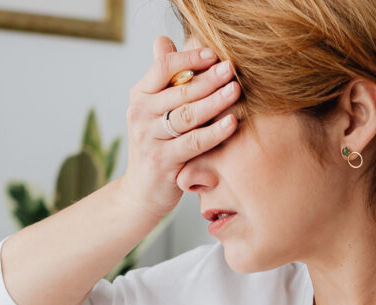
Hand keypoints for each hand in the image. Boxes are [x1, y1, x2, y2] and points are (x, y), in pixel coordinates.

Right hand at [122, 36, 239, 218]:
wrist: (142, 192)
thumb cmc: (157, 145)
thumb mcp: (154, 110)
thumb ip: (162, 79)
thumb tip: (163, 40)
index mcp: (140, 96)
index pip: (163, 67)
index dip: (189, 58)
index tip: (214, 54)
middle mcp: (140, 115)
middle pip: (179, 91)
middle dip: (209, 79)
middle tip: (232, 69)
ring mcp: (150, 140)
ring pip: (187, 116)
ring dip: (214, 102)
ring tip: (236, 91)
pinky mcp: (163, 163)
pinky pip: (194, 144)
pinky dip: (214, 133)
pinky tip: (232, 123)